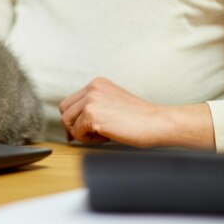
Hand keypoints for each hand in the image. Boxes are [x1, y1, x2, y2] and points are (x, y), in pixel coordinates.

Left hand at [59, 77, 214, 149]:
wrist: (158, 123)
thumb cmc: (140, 118)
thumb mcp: (112, 103)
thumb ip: (93, 108)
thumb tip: (70, 127)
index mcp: (97, 84)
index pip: (71, 101)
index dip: (74, 118)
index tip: (83, 129)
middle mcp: (92, 88)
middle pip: (65, 110)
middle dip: (74, 125)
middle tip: (92, 134)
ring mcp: (91, 101)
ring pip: (68, 121)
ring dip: (81, 133)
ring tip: (102, 135)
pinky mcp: (92, 115)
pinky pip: (77, 132)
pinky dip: (88, 139)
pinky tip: (106, 137)